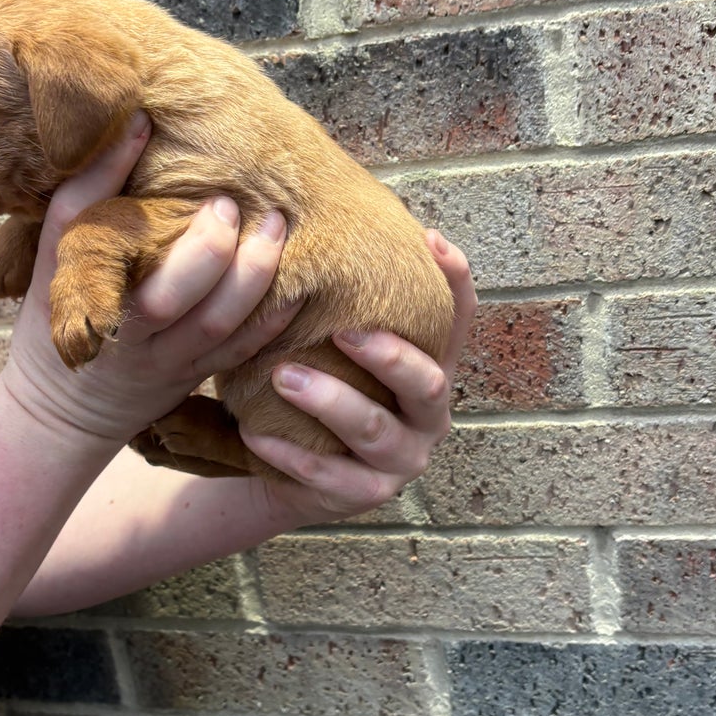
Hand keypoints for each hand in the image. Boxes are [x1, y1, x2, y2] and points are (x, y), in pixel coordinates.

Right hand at [2, 113, 295, 444]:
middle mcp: (130, 334)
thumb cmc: (56, 320)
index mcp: (87, 293)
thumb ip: (87, 193)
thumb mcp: (54, 260)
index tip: (163, 148)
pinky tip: (296, 282)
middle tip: (230, 204)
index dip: (131, 198)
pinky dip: (272, 319)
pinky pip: (240, 352)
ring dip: (254, 274)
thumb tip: (135, 121)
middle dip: (211, 247)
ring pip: (218, 325)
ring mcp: (168, 362)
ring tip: (276, 225)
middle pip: (173, 295)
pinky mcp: (195, 379)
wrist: (63, 411)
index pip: (105, 242)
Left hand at [241, 231, 476, 521]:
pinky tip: (256, 434)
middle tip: (343, 330)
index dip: (456, 283)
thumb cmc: (316, 388)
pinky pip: (329, 475)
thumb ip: (344, 302)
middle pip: (428, 383)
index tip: (431, 240)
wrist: (285, 470)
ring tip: (282, 376)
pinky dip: (291, 454)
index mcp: (430, 371)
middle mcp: (427, 417)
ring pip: (374, 429)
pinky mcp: (363, 496)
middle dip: (388, 355)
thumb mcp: (333, 346)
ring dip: (329, 400)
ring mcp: (400, 461)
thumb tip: (314, 219)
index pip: (459, 321)